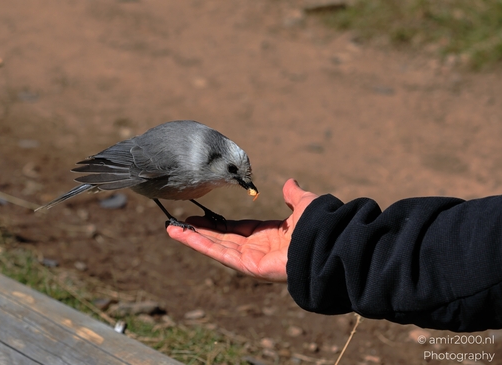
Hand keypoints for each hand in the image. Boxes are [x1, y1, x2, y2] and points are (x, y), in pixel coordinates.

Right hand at [167, 179, 317, 281]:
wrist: (329, 242)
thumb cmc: (320, 225)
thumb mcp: (304, 204)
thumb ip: (294, 195)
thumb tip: (290, 183)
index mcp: (270, 236)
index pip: (238, 230)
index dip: (218, 224)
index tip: (200, 216)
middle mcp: (259, 249)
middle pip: (222, 239)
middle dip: (200, 231)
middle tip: (179, 223)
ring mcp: (252, 260)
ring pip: (216, 247)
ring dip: (193, 238)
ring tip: (172, 229)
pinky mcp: (248, 267)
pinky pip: (219, 254)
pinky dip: (199, 244)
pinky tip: (182, 235)